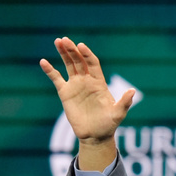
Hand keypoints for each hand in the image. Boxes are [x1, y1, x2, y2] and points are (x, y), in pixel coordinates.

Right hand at [40, 37, 135, 169]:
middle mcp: (87, 81)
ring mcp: (75, 86)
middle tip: (65, 40)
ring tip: (57, 41)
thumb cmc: (108, 125)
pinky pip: (56, 79)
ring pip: (68, 65)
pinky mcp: (65, 93)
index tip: (81, 46)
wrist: (95, 136)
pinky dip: (50, 70)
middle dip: (72, 50)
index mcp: (99, 82)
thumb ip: (124, 102)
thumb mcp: (118, 114)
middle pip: (79, 60)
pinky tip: (43, 62)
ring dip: (63, 53)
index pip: (92, 63)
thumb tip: (132, 91)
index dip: (86, 54)